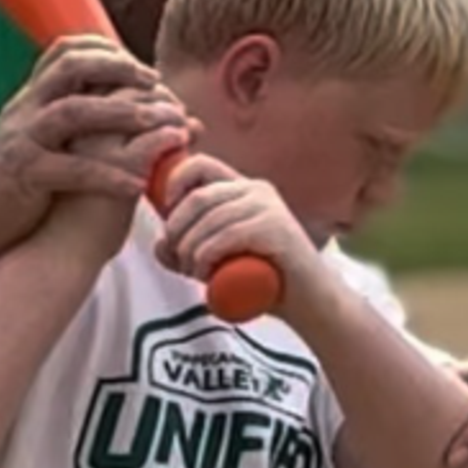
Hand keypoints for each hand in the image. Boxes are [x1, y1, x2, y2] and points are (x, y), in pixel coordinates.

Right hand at [0, 36, 191, 243]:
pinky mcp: (25, 175)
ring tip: (158, 124)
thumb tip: (132, 97)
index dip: (106, 50)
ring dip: (120, 113)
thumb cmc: (28, 178)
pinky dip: (108, 176)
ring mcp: (22, 140)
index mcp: (32, 96)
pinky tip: (138, 184)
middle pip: (70, 69)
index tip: (144, 67)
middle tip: (156, 83)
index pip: (65, 51)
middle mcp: (24, 109)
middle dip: (118, 70)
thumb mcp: (46, 136)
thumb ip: (78, 113)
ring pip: (71, 112)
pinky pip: (71, 169)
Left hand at [152, 154, 327, 312]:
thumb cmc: (265, 281)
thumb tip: (158, 245)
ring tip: (193, 272)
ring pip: (208, 219)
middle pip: (198, 196)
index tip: (166, 218)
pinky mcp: (275, 229)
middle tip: (177, 257)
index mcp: (244, 188)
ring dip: (189, 249)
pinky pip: (226, 235)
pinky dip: (205, 256)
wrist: (310, 303)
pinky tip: (204, 274)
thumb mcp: (218, 262)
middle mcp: (257, 190)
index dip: (173, 184)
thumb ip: (188, 253)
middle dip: (176, 230)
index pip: (199, 164)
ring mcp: (268, 207)